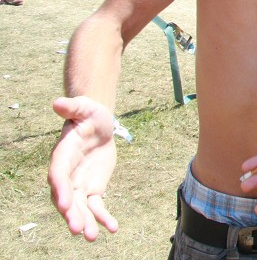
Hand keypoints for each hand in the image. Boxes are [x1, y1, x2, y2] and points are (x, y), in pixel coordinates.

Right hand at [47, 97, 118, 240]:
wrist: (98, 124)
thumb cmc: (89, 114)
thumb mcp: (84, 107)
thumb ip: (72, 107)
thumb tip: (58, 103)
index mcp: (62, 156)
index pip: (58, 176)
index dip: (61, 190)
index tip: (66, 204)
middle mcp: (67, 175)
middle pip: (67, 198)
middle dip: (72, 215)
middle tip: (79, 229)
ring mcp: (79, 184)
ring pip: (80, 208)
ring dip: (85, 222)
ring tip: (92, 237)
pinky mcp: (92, 189)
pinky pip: (96, 207)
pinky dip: (103, 218)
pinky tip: (113, 228)